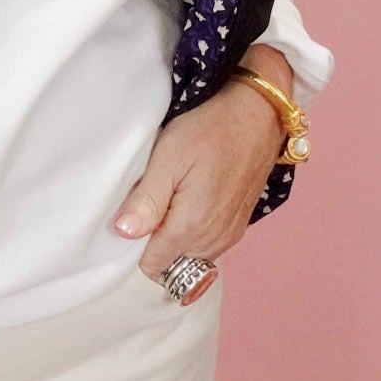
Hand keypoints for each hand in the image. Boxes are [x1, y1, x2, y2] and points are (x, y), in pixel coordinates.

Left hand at [112, 50, 292, 300]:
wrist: (257, 117)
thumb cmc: (209, 132)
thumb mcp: (168, 157)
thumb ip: (147, 200)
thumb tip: (124, 233)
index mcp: (191, 227)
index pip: (151, 264)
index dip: (135, 243)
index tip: (133, 214)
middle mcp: (213, 240)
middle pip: (170, 260)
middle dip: (156, 237)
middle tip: (154, 197)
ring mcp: (229, 235)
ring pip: (189, 254)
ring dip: (176, 234)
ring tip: (173, 194)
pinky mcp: (238, 227)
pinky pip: (207, 244)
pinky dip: (194, 230)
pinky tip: (191, 199)